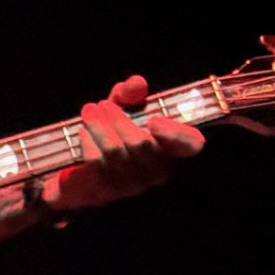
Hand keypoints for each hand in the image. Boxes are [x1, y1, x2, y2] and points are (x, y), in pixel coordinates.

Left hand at [46, 74, 204, 215]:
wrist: (85, 166)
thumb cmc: (115, 130)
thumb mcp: (124, 107)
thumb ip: (132, 93)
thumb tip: (137, 83)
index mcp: (174, 148)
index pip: (191, 144)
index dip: (176, 133)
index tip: (153, 119)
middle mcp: (159, 171)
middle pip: (142, 144)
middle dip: (119, 120)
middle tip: (102, 105)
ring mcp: (135, 184)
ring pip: (116, 152)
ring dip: (99, 127)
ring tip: (89, 111)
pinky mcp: (110, 191)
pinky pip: (98, 163)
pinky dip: (89, 143)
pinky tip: (83, 132)